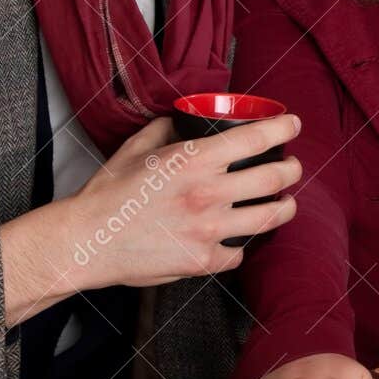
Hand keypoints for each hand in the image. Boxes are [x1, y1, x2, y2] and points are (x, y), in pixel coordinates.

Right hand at [66, 114, 302, 289]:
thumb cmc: (107, 195)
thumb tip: (180, 118)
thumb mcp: (134, 149)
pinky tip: (236, 240)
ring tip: (285, 204)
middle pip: (275, 178)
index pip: (256, 138)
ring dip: (284, 208)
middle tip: (292, 168)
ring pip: (271, 218)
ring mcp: (209, 229)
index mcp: (194, 160)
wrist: (86, 241)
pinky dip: (240, 246)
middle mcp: (209, 192)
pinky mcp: (203, 261)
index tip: (292, 125)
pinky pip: (239, 253)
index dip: (283, 128)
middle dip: (292, 170)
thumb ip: (164, 129)